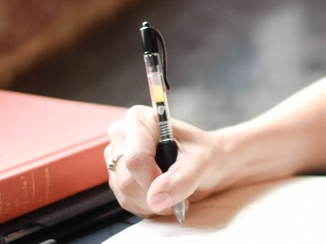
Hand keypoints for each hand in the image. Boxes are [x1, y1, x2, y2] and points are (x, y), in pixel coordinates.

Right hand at [104, 106, 226, 216]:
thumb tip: (156, 199)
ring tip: (174, 193)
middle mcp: (122, 135)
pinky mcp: (117, 176)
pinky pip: (126, 201)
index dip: (153, 180)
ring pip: (125, 193)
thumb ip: (182, 178)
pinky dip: (148, 206)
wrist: (209, 163)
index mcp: (140, 119)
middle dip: (155, 194)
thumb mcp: (203, 161)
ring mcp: (116, 157)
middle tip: (180, 193)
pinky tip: (163, 196)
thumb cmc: (205, 154)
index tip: (175, 186)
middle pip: (127, 179)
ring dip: (153, 203)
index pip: (135, 158)